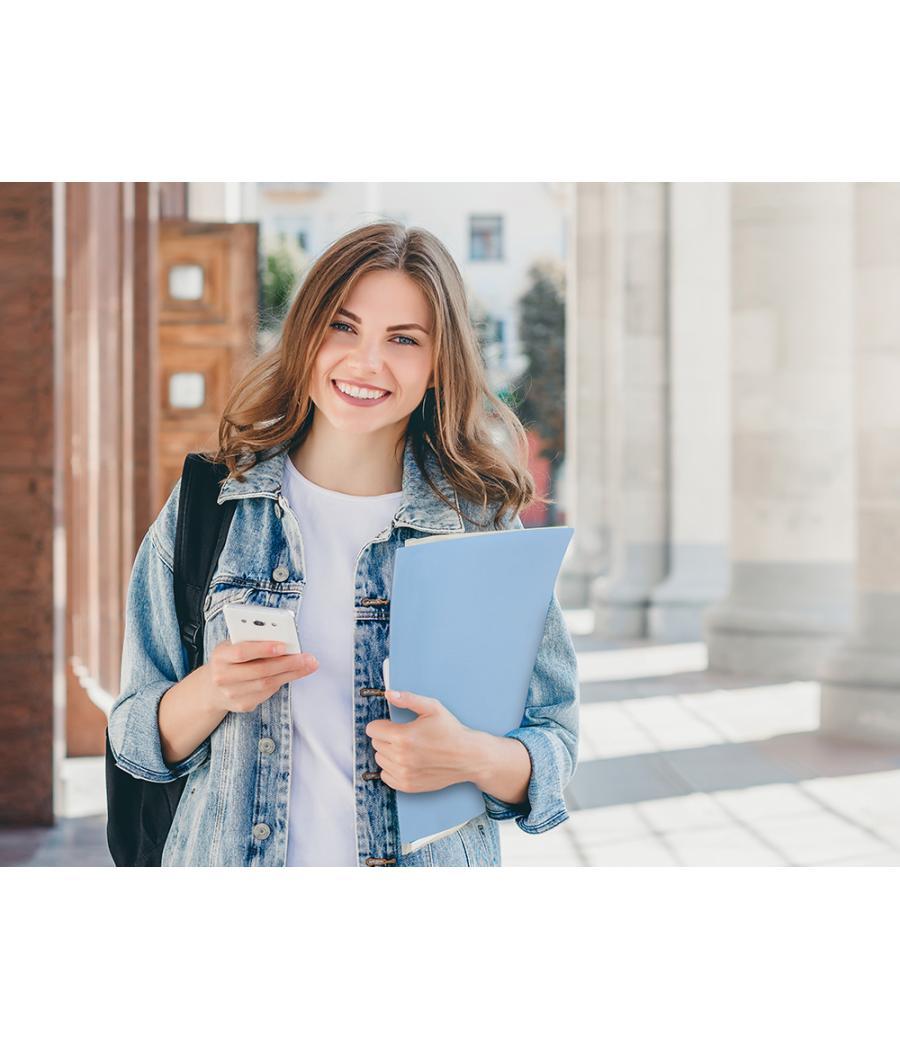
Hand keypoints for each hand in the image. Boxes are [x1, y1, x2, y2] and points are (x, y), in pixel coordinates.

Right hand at [205, 640, 317, 713]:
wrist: (212, 688)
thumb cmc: (230, 659)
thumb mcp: (234, 645)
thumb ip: (253, 641)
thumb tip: (284, 640)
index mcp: (220, 655)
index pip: (242, 652)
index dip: (263, 649)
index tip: (284, 645)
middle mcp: (222, 676)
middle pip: (260, 671)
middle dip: (287, 663)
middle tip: (307, 658)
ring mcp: (231, 694)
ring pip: (267, 684)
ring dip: (291, 674)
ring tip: (308, 665)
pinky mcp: (242, 705)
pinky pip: (267, 694)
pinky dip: (281, 682)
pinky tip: (293, 674)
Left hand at [364, 690, 479, 792]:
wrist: (468, 757)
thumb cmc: (451, 731)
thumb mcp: (433, 708)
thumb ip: (408, 699)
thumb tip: (389, 694)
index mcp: (403, 737)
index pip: (372, 730)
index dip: (382, 724)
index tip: (392, 725)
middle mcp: (400, 758)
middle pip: (376, 744)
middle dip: (386, 737)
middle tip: (404, 735)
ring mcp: (404, 774)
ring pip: (379, 759)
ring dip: (388, 753)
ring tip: (407, 748)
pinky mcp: (407, 786)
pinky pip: (385, 776)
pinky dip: (392, 769)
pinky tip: (406, 761)